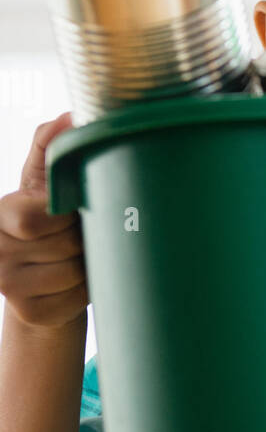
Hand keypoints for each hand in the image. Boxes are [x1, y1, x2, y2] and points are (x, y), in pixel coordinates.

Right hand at [0, 113, 87, 330]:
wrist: (43, 279)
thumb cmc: (47, 223)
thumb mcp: (42, 184)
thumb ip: (48, 148)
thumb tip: (68, 117)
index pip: (35, 216)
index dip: (65, 213)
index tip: (75, 211)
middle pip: (63, 244)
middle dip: (84, 237)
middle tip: (86, 233)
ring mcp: (9, 288)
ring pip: (74, 272)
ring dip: (90, 262)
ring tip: (86, 254)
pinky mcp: (31, 313)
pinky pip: (78, 298)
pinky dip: (90, 288)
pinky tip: (83, 279)